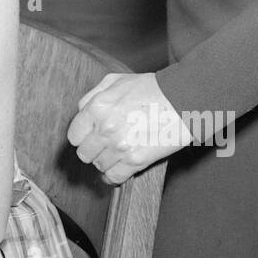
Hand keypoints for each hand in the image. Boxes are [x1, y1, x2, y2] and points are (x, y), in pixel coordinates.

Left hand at [67, 72, 192, 184]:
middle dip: (92, 149)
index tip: (89, 137)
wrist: (183, 100)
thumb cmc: (152, 89)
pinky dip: (114, 176)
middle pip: (84, 153)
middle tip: (103, 145)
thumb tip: (82, 111)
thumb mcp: (116, 80)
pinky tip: (118, 169)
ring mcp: (120, 146)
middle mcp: (105, 128)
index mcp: (98, 108)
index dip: (82, 136)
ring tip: (116, 153)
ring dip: (105, 161)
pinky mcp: (136, 160)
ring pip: (99, 166)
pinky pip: (114, 177)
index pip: (74, 135)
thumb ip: (93, 95)